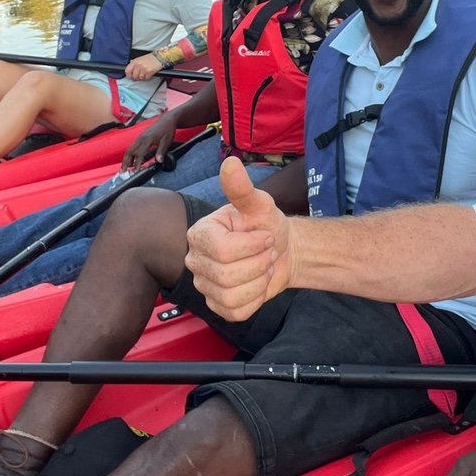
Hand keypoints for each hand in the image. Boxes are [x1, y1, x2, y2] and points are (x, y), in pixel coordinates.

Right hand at [122, 112, 180, 169]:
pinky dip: (130, 154)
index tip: (136, 171)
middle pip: (129, 151)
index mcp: (147, 139)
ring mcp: (140, 137)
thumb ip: (161, 151)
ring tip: (126, 167)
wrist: (167, 120)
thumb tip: (159, 161)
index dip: (137, 163)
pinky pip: (133, 146)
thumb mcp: (166, 141)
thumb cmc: (167, 130)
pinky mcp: (141, 137)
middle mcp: (141, 138)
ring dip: (127, 158)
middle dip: (125, 161)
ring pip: (130, 149)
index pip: (139, 154)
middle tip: (123, 171)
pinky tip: (132, 160)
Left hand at [124, 53, 164, 81]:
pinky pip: (146, 78)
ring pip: (140, 78)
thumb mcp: (139, 59)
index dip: (129, 75)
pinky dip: (148, 77)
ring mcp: (144, 69)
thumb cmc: (149, 58)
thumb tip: (130, 71)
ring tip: (145, 72)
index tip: (131, 76)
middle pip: (134, 76)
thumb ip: (134, 64)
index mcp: (135, 62)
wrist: (158, 57)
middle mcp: (138, 65)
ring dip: (143, 77)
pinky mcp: (149, 72)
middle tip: (140, 75)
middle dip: (137, 77)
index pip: (127, 71)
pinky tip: (149, 73)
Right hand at [185, 157, 292, 320]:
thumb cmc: (265, 224)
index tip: (265, 236)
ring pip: (231, 296)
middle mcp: (195, 259)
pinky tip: (258, 284)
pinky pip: (236, 312)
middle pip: (226, 275)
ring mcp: (203, 285)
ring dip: (259, 282)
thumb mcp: (259, 204)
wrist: (280, 250)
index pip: (222, 250)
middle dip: (258, 264)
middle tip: (266, 252)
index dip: (252, 246)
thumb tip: (231, 163)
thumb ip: (242, 188)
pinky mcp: (216, 305)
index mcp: (200, 233)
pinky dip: (255, 299)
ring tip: (262, 267)